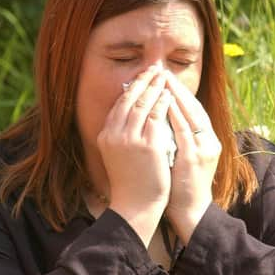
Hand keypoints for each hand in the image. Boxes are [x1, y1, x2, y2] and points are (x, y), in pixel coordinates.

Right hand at [97, 66, 172, 246]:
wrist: (135, 205)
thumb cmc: (131, 181)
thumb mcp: (118, 154)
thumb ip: (121, 134)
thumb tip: (129, 115)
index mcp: (105, 135)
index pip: (118, 104)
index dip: (131, 88)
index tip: (141, 77)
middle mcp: (114, 134)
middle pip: (129, 99)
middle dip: (142, 81)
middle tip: (153, 68)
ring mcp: (130, 139)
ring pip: (143, 104)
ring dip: (154, 87)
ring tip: (164, 76)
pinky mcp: (147, 145)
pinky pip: (156, 117)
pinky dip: (163, 103)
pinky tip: (169, 95)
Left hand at [164, 71, 220, 243]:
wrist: (190, 212)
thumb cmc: (181, 185)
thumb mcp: (182, 156)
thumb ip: (177, 138)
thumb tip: (162, 117)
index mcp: (207, 140)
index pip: (194, 109)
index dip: (180, 92)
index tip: (165, 78)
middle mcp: (209, 141)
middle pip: (194, 107)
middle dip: (178, 88)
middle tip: (162, 71)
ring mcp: (203, 149)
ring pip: (191, 115)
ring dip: (176, 96)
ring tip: (163, 80)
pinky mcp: (194, 158)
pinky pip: (184, 131)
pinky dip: (175, 115)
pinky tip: (165, 103)